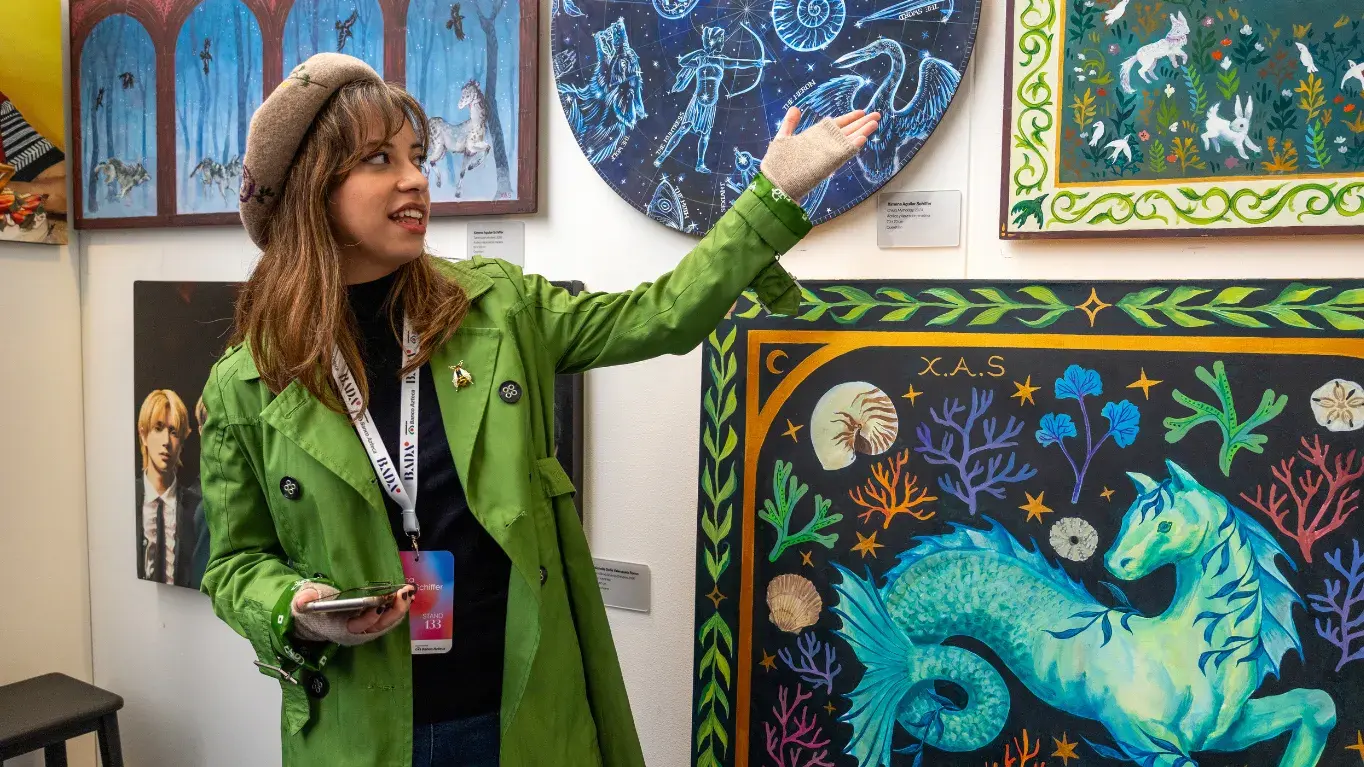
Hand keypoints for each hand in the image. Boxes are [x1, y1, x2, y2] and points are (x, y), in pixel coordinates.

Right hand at [291, 583, 416, 645]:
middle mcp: (356, 633)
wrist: (315, 617)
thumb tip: (302, 601)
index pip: (357, 626)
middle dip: (393, 611)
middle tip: (402, 594)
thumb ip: (303, 601)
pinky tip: (406, 596)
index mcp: (339, 629)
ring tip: (408, 592)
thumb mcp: (302, 604)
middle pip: (378, 626)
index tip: (380, 603)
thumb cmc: (311, 610)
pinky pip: (388, 618)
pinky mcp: (372, 623)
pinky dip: (397, 608)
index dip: (370, 616)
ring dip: (399, 608)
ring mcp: (365, 629)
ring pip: (387, 623)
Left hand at [759, 107, 880, 202]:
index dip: (848, 118)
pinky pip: (843, 154)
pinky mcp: (827, 164)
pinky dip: (853, 146)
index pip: (835, 125)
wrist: (774, 185)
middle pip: (846, 131)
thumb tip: (795, 108)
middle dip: (861, 122)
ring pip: (848, 141)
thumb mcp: (782, 139)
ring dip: (862, 131)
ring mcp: (826, 155)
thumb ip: (789, 124)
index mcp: (814, 138)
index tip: (860, 111)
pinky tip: (863, 138)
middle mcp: (823, 146)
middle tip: (877, 115)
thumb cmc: (776, 165)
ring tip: (875, 122)